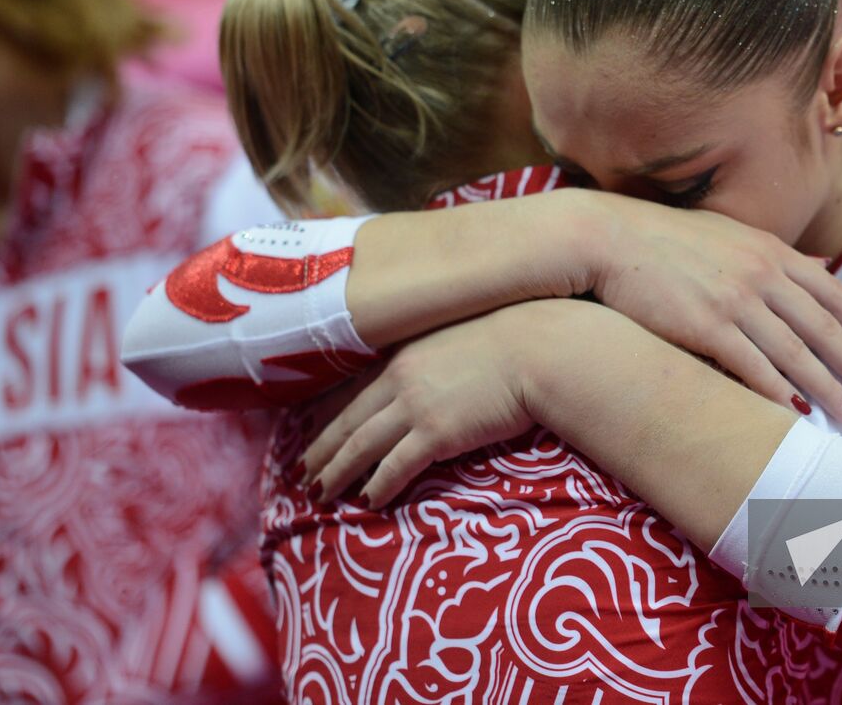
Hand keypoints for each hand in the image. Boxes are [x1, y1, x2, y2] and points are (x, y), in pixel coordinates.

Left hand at [301, 303, 545, 506]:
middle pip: (347, 420)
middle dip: (320, 449)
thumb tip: (437, 375)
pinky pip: (396, 466)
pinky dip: (377, 486)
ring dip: (337, 473)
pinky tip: (367, 502)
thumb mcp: (462, 339)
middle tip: (301, 473)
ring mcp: (416, 406)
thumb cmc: (516, 339)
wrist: (540, 349)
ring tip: (318, 494)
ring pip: (361, 446)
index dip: (326, 413)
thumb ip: (438, 357)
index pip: (352, 388)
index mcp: (405, 355)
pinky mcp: (437, 433)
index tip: (307, 430)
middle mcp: (401, 379)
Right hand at [584, 193, 841, 421]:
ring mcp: (736, 299)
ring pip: (797, 351)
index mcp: (772, 251)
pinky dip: (779, 391)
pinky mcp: (706, 325)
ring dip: (828, 386)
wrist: (608, 238)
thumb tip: (825, 263)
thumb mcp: (732, 234)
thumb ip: (779, 255)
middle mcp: (762, 273)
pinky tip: (797, 412)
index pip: (834, 292)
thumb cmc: (666, 241)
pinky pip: (753, 366)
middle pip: (825, 327)